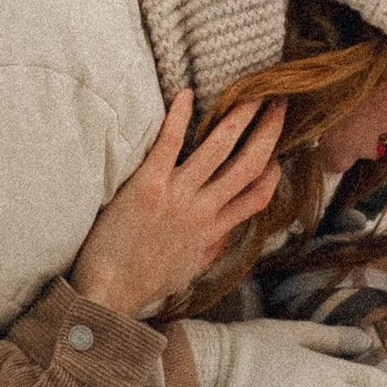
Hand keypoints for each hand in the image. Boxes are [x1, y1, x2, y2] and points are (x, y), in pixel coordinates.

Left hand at [72, 91, 286, 319]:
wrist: (108, 294)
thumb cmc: (143, 284)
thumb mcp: (187, 272)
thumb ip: (210, 249)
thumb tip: (223, 234)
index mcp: (212, 231)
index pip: (257, 196)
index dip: (273, 172)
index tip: (278, 154)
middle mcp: (202, 210)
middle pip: (248, 164)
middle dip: (269, 131)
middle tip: (279, 104)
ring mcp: (177, 196)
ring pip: (219, 148)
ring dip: (238, 117)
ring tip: (251, 93)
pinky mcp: (147, 185)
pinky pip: (169, 143)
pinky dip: (179, 116)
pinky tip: (186, 94)